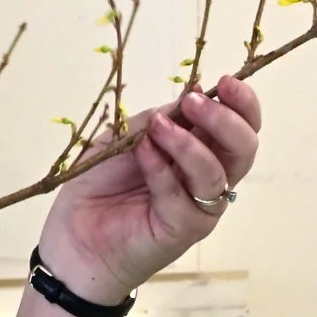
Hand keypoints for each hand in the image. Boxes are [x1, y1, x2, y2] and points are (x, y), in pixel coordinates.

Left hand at [37, 76, 262, 301]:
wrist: (73, 235)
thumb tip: (194, 92)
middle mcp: (210, 180)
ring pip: (216, 174)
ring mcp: (199, 208)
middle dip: (225, 120)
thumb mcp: (127, 137)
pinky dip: (162, 169)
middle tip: (194, 102)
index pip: (241, 127)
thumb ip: (159, 120)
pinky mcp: (181, 231)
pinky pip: (180, 197)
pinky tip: (143, 152)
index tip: (223, 81)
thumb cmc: (101, 184)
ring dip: (189, 144)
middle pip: (243, 149)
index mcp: (203, 151)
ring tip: (159, 127)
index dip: (242, 103)